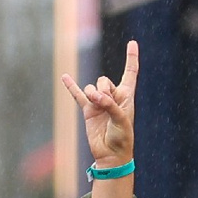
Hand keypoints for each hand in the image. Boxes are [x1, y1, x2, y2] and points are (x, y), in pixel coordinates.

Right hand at [61, 39, 137, 165]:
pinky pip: (78, 95)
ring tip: (96, 105)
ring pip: (92, 87)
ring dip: (93, 94)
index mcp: (126, 96)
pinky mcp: (88, 111)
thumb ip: (109, 104)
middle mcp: (112, 97)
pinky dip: (71, 86)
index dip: (131, 58)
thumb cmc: (122, 137)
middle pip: (104, 80)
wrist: (111, 155)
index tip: (132, 43)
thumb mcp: (121, 119)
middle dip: (104, 88)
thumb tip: (93, 96)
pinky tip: (65, 77)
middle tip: (106, 102)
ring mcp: (99, 103)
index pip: (130, 72)